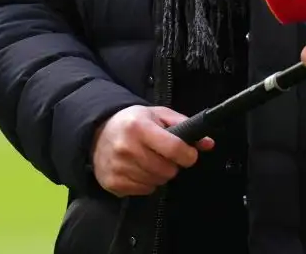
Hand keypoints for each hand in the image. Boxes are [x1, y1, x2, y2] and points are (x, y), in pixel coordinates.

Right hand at [89, 105, 213, 196]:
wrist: (96, 131)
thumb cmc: (132, 122)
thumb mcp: (157, 115)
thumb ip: (183, 125)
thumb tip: (208, 143)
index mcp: (139, 127)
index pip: (174, 149)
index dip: (188, 155)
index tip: (188, 154)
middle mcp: (127, 148)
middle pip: (168, 170)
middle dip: (171, 165)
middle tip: (162, 155)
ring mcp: (119, 167)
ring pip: (157, 182)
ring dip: (158, 174)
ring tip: (148, 161)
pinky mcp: (113, 182)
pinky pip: (144, 190)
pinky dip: (145, 183)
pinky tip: (137, 169)